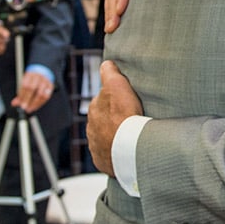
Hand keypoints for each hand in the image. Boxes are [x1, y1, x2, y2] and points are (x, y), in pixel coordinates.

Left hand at [12, 69, 53, 113]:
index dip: (23, 95)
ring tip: (30, 109)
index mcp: (30, 75)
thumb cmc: (32, 81)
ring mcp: (45, 81)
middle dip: (28, 99)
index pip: (25, 85)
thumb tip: (14, 103)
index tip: (20, 104)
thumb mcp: (25, 84)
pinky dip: (41, 103)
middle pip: (32, 88)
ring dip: (35, 103)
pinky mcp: (51, 85)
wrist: (42, 73)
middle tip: (25, 108)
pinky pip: (47, 96)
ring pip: (41, 93)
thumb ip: (20, 94)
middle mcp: (38, 76)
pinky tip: (36, 106)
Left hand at [86, 61, 143, 175]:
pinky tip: (127, 148)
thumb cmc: (125, 117)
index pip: (104, 97)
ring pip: (106, 135)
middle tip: (132, 116)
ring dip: (115, 133)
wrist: (129, 150)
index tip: (127, 98)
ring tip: (131, 134)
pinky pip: (109, 153)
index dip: (116, 96)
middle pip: (104, 116)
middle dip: (114, 115)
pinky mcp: (101, 159)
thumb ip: (110, 73)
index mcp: (95, 107)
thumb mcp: (118, 86)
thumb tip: (106, 63)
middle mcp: (92, 125)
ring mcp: (96, 144)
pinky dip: (115, 150)